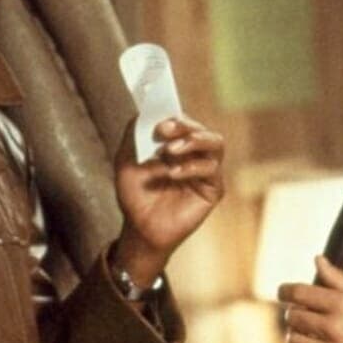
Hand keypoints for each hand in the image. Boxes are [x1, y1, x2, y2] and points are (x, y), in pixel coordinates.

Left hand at [113, 115, 224, 285]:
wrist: (140, 228)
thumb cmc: (136, 195)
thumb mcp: (126, 161)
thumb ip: (134, 135)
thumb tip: (143, 113)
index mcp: (178, 144)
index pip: (184, 121)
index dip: (173, 117)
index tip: (158, 122)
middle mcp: (195, 154)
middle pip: (201, 129)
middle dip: (183, 126)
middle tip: (164, 130)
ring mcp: (206, 171)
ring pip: (216, 143)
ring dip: (193, 141)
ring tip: (170, 150)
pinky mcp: (213, 189)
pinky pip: (211, 170)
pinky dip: (191, 167)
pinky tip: (172, 173)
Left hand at [278, 255, 342, 342]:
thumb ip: (339, 279)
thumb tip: (318, 259)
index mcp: (342, 305)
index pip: (298, 293)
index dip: (285, 291)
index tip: (283, 292)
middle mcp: (335, 328)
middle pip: (293, 317)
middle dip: (293, 313)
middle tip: (301, 315)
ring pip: (293, 342)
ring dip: (295, 336)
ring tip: (305, 335)